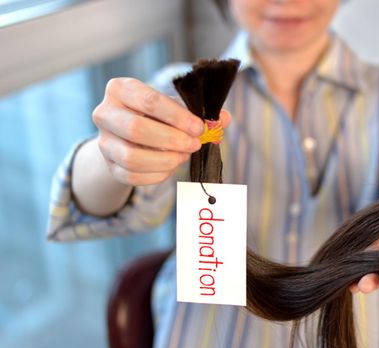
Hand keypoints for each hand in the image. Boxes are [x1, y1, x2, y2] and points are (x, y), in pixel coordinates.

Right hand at [93, 77, 231, 185]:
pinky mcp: (109, 166)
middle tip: (194, 144)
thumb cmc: (155, 116)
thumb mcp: (174, 107)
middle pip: (136, 129)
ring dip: (165, 160)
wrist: (129, 136)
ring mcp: (103, 142)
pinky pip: (132, 176)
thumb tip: (225, 119)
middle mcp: (104, 113)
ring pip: (131, 157)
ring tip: (183, 157)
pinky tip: (171, 167)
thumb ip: (198, 112)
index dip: (178, 117)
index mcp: (120, 89)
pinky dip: (157, 175)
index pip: (149, 100)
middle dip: (172, 139)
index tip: (200, 128)